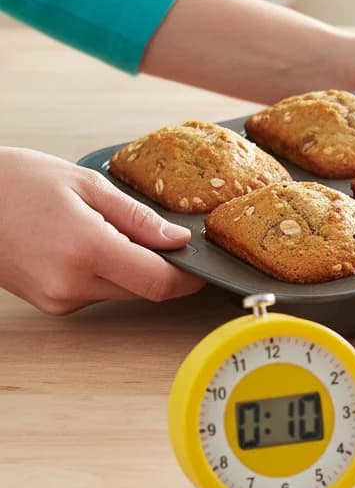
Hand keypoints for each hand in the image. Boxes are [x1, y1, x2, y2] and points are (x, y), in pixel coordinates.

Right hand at [0, 148, 204, 314]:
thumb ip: (138, 217)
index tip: (203, 265)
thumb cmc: (17, 183)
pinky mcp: (50, 304)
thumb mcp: (87, 185)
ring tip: (110, 229)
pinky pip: (98, 292)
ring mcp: (58, 299)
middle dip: (163, 268)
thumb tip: (178, 240)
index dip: (189, 278)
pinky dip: (107, 272)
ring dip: (133, 269)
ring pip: (123, 292)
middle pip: (144, 290)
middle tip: (162, 237)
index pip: (158, 282)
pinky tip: (88, 242)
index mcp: (87, 250)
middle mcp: (72, 284)